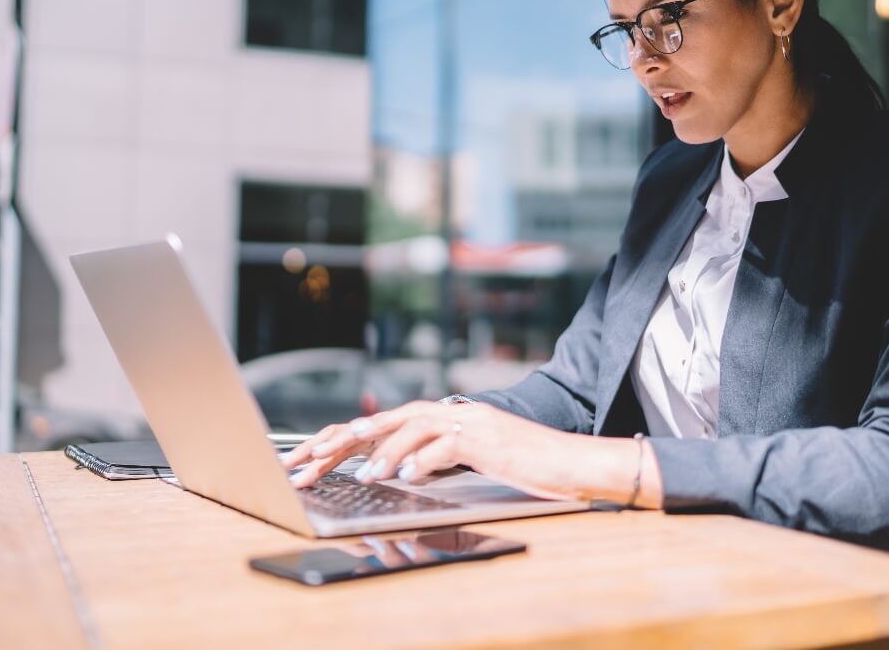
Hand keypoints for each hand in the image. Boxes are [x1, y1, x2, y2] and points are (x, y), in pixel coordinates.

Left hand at [278, 401, 658, 504]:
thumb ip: (441, 456)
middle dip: (351, 437)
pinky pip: (448, 447)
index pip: (390, 422)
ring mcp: (473, 423)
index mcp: (450, 417)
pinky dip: (424, 460)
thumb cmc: (526, 466)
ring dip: (386, 450)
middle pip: (393, 418)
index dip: (350, 436)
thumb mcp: (475, 459)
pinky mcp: (489, 440)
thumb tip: (404, 466)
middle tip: (317, 456)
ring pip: (416, 427)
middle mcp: (457, 413)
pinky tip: (405, 476)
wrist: (572, 463)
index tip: (316, 454)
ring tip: (365, 474)